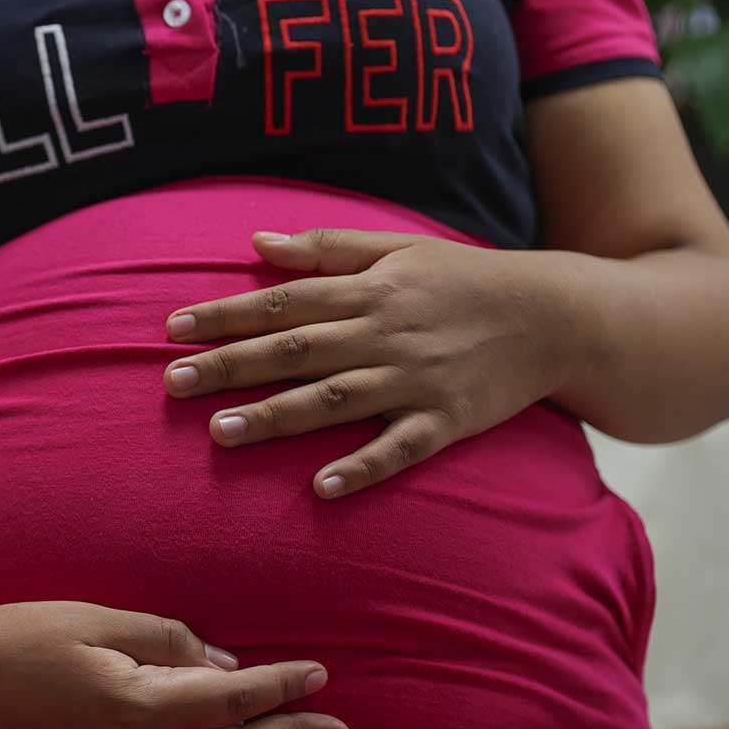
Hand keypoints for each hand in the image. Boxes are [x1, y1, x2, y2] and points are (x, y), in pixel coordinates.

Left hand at [163, 229, 571, 499]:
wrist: (555, 315)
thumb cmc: (464, 279)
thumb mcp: (397, 248)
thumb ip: (325, 248)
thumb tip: (255, 241)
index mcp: (368, 291)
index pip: (282, 303)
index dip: (225, 314)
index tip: (173, 329)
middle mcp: (384, 334)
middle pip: (294, 351)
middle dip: (231, 366)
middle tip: (173, 383)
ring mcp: (415, 380)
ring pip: (334, 399)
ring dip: (276, 417)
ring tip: (221, 433)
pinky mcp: (447, 421)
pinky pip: (399, 449)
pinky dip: (362, 467)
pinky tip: (322, 487)